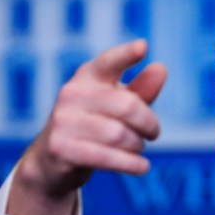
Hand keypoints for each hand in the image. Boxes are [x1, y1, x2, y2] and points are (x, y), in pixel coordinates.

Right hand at [8, 40, 166, 214]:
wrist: (53, 160)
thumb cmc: (94, 125)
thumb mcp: (118, 105)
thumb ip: (141, 89)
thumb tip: (161, 68)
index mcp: (88, 76)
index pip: (109, 62)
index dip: (126, 55)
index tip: (143, 47)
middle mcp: (72, 93)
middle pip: (127, 106)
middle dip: (149, 123)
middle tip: (153, 133)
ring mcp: (63, 120)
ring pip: (119, 134)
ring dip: (137, 145)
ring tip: (138, 148)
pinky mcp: (60, 148)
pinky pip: (106, 157)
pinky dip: (130, 164)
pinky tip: (142, 167)